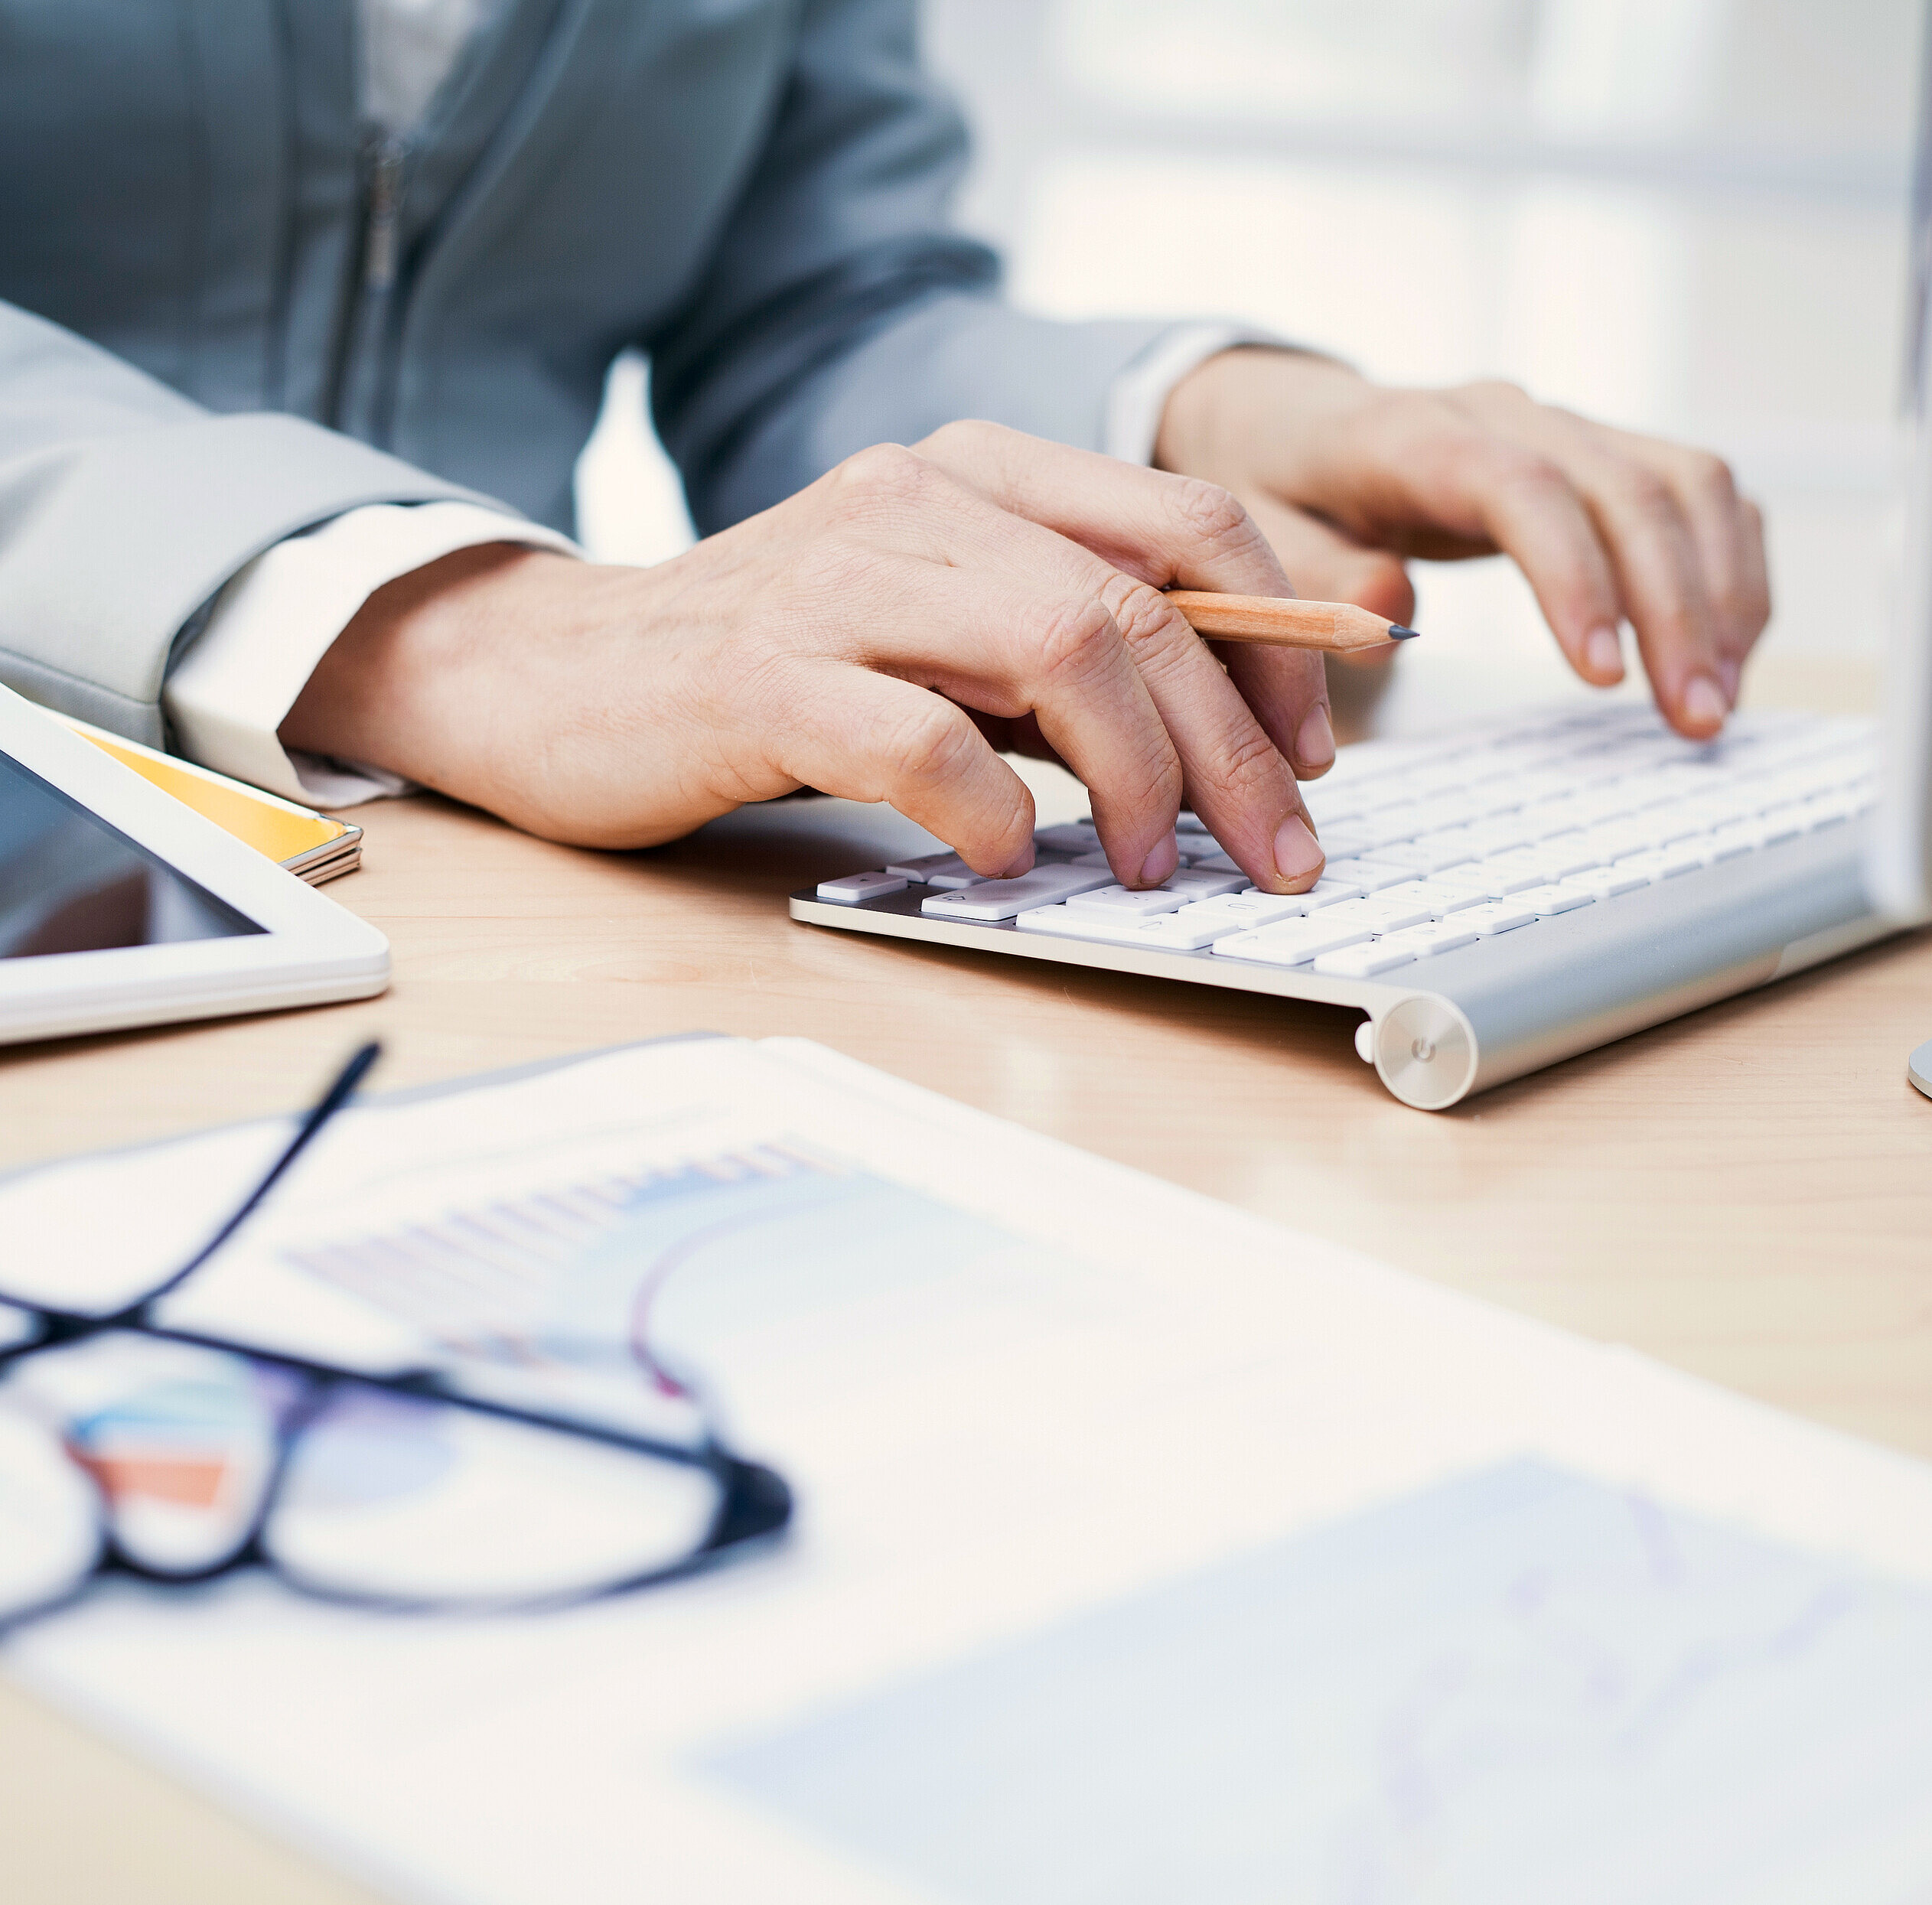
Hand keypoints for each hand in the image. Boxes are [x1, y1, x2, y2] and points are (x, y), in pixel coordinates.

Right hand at [281, 423, 1333, 890]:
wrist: (560, 676)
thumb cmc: (778, 670)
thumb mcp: (941, 639)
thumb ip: (1060, 658)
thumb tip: (1224, 734)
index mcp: (980, 475)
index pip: (1189, 525)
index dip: (1283, 643)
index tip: (1312, 760)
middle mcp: (919, 500)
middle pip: (1141, 603)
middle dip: (1238, 746)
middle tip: (1276, 854)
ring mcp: (838, 579)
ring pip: (1059, 646)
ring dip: (1141, 777)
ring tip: (1150, 867)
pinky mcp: (762, 675)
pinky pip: (919, 737)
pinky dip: (990, 809)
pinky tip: (1001, 858)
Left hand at [1155, 349, 1770, 740]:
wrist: (1286, 418)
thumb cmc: (1273, 485)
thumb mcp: (1253, 534)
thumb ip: (1314, 575)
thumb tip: (1390, 623)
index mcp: (1414, 436)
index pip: (1524, 489)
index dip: (1574, 578)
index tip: (1599, 676)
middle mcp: (1507, 417)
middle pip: (1628, 490)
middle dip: (1677, 609)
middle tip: (1694, 717)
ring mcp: (1563, 428)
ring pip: (1686, 482)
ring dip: (1719, 592)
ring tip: (1715, 701)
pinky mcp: (1598, 452)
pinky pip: (1695, 491)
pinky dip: (1727, 566)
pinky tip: (1728, 649)